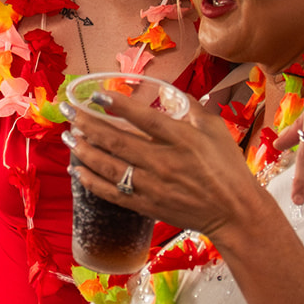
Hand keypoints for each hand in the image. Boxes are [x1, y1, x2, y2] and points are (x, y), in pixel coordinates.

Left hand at [65, 91, 265, 240]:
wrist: (234, 212)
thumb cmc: (228, 168)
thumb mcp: (216, 129)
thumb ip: (190, 107)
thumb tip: (166, 91)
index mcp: (182, 139)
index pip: (143, 118)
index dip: (117, 105)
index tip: (96, 95)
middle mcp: (164, 162)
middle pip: (117, 141)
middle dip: (88, 125)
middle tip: (70, 113)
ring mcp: (153, 186)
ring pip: (109, 167)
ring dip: (84, 151)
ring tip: (69, 137)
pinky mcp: (148, 205)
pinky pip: (112, 193)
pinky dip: (92, 181)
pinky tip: (78, 170)